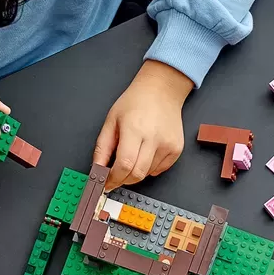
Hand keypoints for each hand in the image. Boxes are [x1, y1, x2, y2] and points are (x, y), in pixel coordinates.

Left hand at [93, 60, 193, 189]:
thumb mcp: (111, 121)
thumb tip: (97, 171)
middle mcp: (154, 139)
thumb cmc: (135, 103)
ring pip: (147, 174)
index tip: (106, 183)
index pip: (124, 165)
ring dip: (135, 172)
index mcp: (134, 130)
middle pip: (137, 174)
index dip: (113, 179)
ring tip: (133, 153)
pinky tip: (146, 152)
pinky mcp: (177, 149)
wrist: (162, 91)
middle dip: (123, 180)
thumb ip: (102, 148)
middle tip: (116, 175)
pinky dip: (149, 168)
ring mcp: (168, 145)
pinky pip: (159, 170)